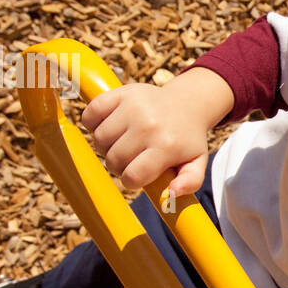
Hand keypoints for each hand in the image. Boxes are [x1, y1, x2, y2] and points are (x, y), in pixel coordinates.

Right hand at [81, 66, 231, 196]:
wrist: (186, 103)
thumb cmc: (187, 138)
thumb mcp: (196, 162)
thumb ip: (190, 182)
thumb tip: (172, 194)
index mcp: (167, 146)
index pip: (132, 176)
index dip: (130, 181)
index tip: (137, 174)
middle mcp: (149, 125)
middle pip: (113, 159)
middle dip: (118, 165)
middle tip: (129, 158)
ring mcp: (134, 107)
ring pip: (99, 139)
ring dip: (105, 146)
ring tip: (120, 143)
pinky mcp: (121, 93)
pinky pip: (91, 114)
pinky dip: (92, 123)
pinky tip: (108, 126)